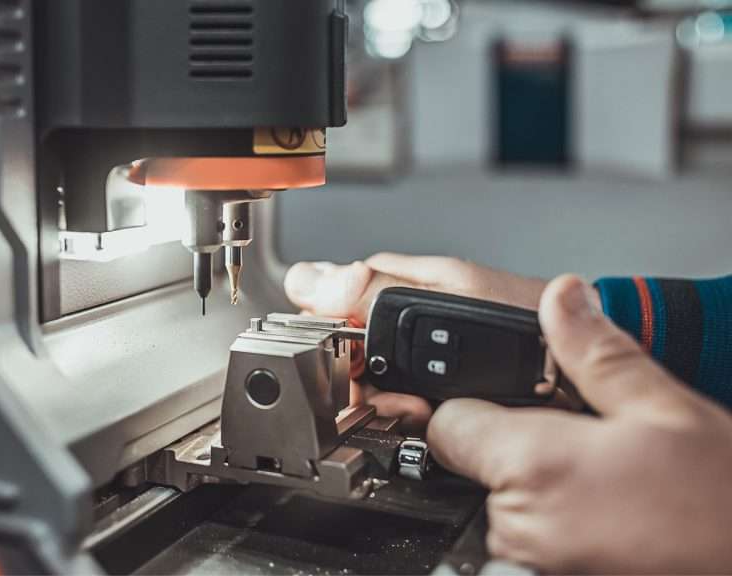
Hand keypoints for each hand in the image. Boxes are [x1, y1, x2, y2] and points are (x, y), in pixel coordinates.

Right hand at [283, 253, 547, 427]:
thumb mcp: (445, 295)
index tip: (335, 357)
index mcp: (411, 281)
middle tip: (381, 392)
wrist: (580, 371)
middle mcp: (417, 317)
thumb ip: (376, 288)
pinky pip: (406, 406)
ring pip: (378, 382)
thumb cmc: (527, 321)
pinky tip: (423, 420)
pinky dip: (409, 419)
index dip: (329, 328)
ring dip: (385, 402)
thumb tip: (309, 277)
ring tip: (411, 409)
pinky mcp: (446, 390)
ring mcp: (431, 356)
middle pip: (357, 347)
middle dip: (360, 375)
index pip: (341, 296)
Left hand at [428, 275, 731, 572]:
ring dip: (546, 496)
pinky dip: (561, 532)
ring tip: (614, 492)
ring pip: (508, 510)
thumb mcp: (667, 411)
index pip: (450, 425)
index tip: (515, 404)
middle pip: (477, 468)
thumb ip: (596, 354)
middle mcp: (519, 526)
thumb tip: (561, 299)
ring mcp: (530, 565)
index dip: (476, 406)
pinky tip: (615, 524)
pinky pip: (532, 548)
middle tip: (592, 450)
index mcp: (535, 466)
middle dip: (522, 452)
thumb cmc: (725, 510)